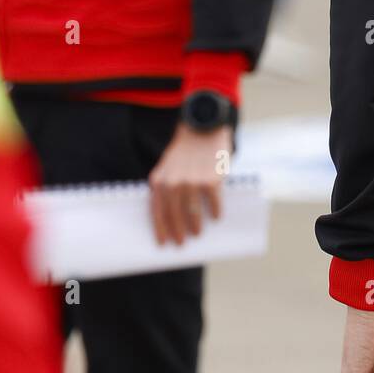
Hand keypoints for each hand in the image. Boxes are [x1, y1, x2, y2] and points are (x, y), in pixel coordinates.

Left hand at [148, 122, 231, 244]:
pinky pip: (213, 203)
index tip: (163, 243)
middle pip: (174, 215)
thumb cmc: (185, 151)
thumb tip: (171, 216)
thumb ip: (165, 186)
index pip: (157, 211)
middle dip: (178, 231)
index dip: (160, 229)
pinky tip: (216, 216)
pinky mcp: (211, 180)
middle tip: (182, 242)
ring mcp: (192, 182)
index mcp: (159, 179)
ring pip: (192, 213)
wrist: (202, 128)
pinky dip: (215, 212)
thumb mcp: (167, 166)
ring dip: (195, 226)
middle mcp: (174, 182)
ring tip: (197, 233)